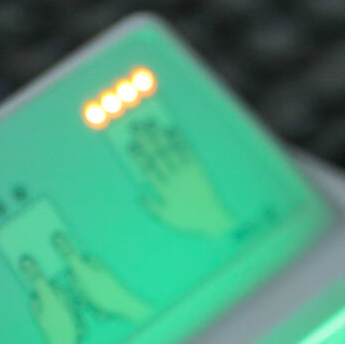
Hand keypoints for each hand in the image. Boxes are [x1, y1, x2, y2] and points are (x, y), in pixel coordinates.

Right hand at [113, 102, 235, 239]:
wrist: (214, 220)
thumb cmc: (189, 219)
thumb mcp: (167, 218)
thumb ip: (152, 207)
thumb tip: (139, 196)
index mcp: (165, 191)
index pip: (149, 170)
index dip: (139, 157)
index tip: (130, 145)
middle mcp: (175, 179)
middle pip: (158, 157)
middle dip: (146, 141)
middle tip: (137, 126)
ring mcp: (187, 172)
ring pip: (171, 151)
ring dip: (161, 137)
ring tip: (152, 123)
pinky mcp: (198, 169)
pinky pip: (188, 152)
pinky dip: (180, 141)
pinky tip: (173, 131)